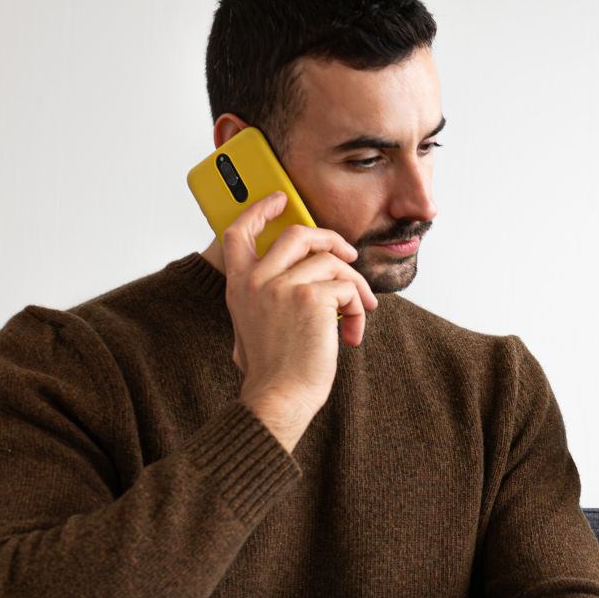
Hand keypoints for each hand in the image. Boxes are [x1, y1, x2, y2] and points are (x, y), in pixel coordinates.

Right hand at [221, 191, 378, 451]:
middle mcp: (256, 280)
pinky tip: (351, 336)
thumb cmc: (273, 371)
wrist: (279, 398)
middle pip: (298, 235)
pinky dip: (358, 311)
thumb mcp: (252, 326)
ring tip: (359, 314)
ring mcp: (282, 286)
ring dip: (355, 287)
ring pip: (332, 263)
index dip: (260, 210)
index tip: (281, 199)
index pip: (239, 232)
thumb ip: (265, 297)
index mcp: (239, 285)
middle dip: (331, 239)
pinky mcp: (311, 298)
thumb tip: (301, 280)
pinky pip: (347, 288)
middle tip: (350, 256)